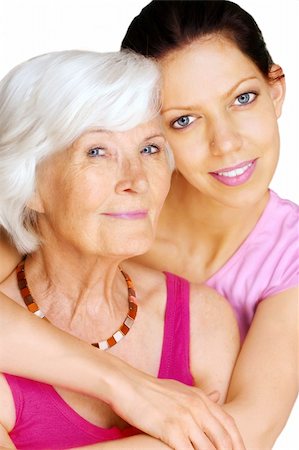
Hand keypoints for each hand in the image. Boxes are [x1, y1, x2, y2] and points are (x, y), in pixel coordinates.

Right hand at [109, 368, 244, 449]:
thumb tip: (218, 395)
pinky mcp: (171, 430)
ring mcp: (185, 419)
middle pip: (224, 438)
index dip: (238, 442)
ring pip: (209, 449)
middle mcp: (197, 407)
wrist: (127, 385)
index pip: (228, 423)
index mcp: (200, 397)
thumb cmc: (151, 389)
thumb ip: (200, 395)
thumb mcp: (180, 388)